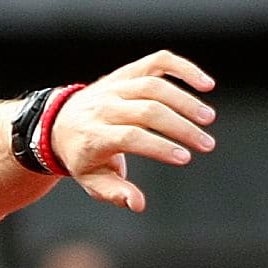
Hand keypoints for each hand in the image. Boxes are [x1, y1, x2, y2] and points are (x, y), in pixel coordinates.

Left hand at [50, 50, 216, 211]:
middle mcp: (103, 106)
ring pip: (154, 86)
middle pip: (146, 110)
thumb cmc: (83, 156)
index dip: (159, 146)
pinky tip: (206, 84)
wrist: (59, 124)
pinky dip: (183, 69)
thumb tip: (138, 204)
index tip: (184, 158)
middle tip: (206, 144)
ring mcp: (115, 86)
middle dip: (180, 127)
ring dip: (185, 101)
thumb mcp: (92, 180)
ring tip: (207, 120)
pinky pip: (156, 63)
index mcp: (94, 135)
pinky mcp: (127, 73)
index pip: (129, 136)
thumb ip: (115, 193)